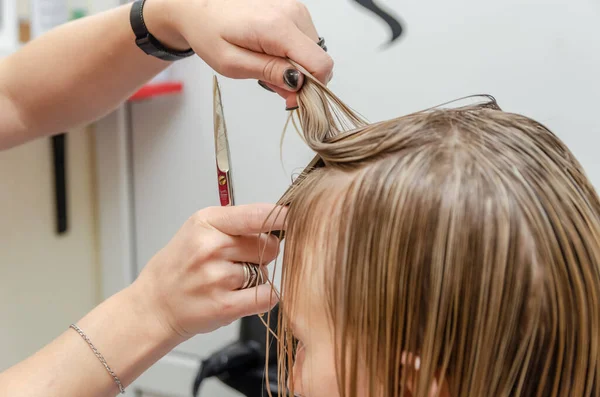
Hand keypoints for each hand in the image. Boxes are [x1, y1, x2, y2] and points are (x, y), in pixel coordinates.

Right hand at [131, 203, 284, 340]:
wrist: (154, 305)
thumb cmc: (179, 266)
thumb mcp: (199, 230)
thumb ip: (236, 223)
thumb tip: (279, 219)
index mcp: (206, 222)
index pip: (256, 215)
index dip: (281, 217)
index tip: (296, 216)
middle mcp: (211, 247)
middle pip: (269, 245)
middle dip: (261, 253)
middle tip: (236, 262)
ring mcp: (217, 277)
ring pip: (266, 272)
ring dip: (255, 277)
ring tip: (227, 281)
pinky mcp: (225, 305)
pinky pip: (266, 296)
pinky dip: (262, 297)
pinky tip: (242, 296)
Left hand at [144, 0, 332, 108]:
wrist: (200, 9)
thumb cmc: (210, 34)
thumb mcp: (233, 64)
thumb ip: (269, 73)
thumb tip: (299, 83)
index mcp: (278, 27)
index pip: (320, 64)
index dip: (311, 87)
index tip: (290, 97)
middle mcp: (293, 14)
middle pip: (318, 60)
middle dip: (300, 79)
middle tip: (270, 82)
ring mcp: (296, 10)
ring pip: (313, 53)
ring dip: (295, 68)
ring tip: (266, 66)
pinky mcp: (295, 12)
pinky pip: (306, 43)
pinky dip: (293, 55)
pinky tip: (272, 55)